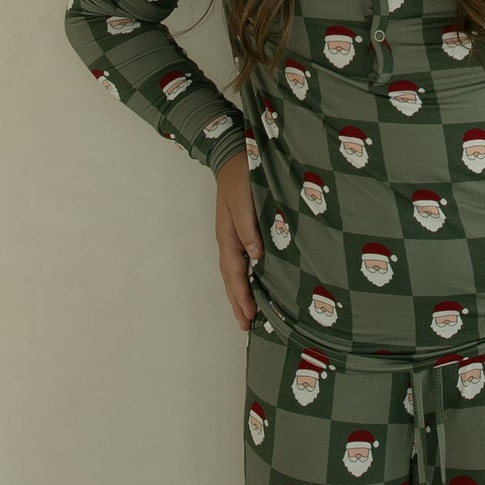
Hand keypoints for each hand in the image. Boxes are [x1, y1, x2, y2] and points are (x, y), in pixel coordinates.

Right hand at [214, 152, 261, 330]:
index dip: (241, 295)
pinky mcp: (241, 233)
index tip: (249, 316)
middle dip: (238, 303)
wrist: (235, 158)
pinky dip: (243, 279)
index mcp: (229, 235)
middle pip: (231, 279)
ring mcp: (233, 238)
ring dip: (239, 295)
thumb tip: (255, 256)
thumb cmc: (241, 177)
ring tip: (246, 316)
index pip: (235, 273)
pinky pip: (240, 262)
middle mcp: (229, 240)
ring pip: (234, 273)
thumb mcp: (244, 200)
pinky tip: (252, 286)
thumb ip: (248, 227)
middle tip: (246, 327)